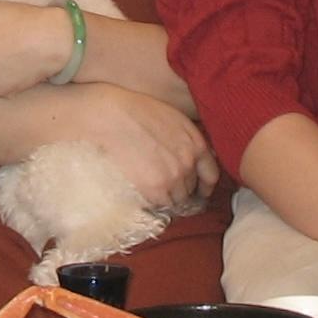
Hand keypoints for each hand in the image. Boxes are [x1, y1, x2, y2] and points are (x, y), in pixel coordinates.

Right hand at [71, 83, 220, 212]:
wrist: (106, 115)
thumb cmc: (130, 110)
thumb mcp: (169, 118)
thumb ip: (184, 139)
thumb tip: (188, 158)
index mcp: (195, 142)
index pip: (210, 174)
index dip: (204, 185)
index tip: (198, 190)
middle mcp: (189, 162)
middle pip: (190, 189)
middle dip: (179, 190)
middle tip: (162, 188)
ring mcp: (174, 177)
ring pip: (176, 201)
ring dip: (166, 199)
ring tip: (148, 193)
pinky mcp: (156, 189)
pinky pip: (160, 206)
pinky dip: (153, 205)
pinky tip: (141, 196)